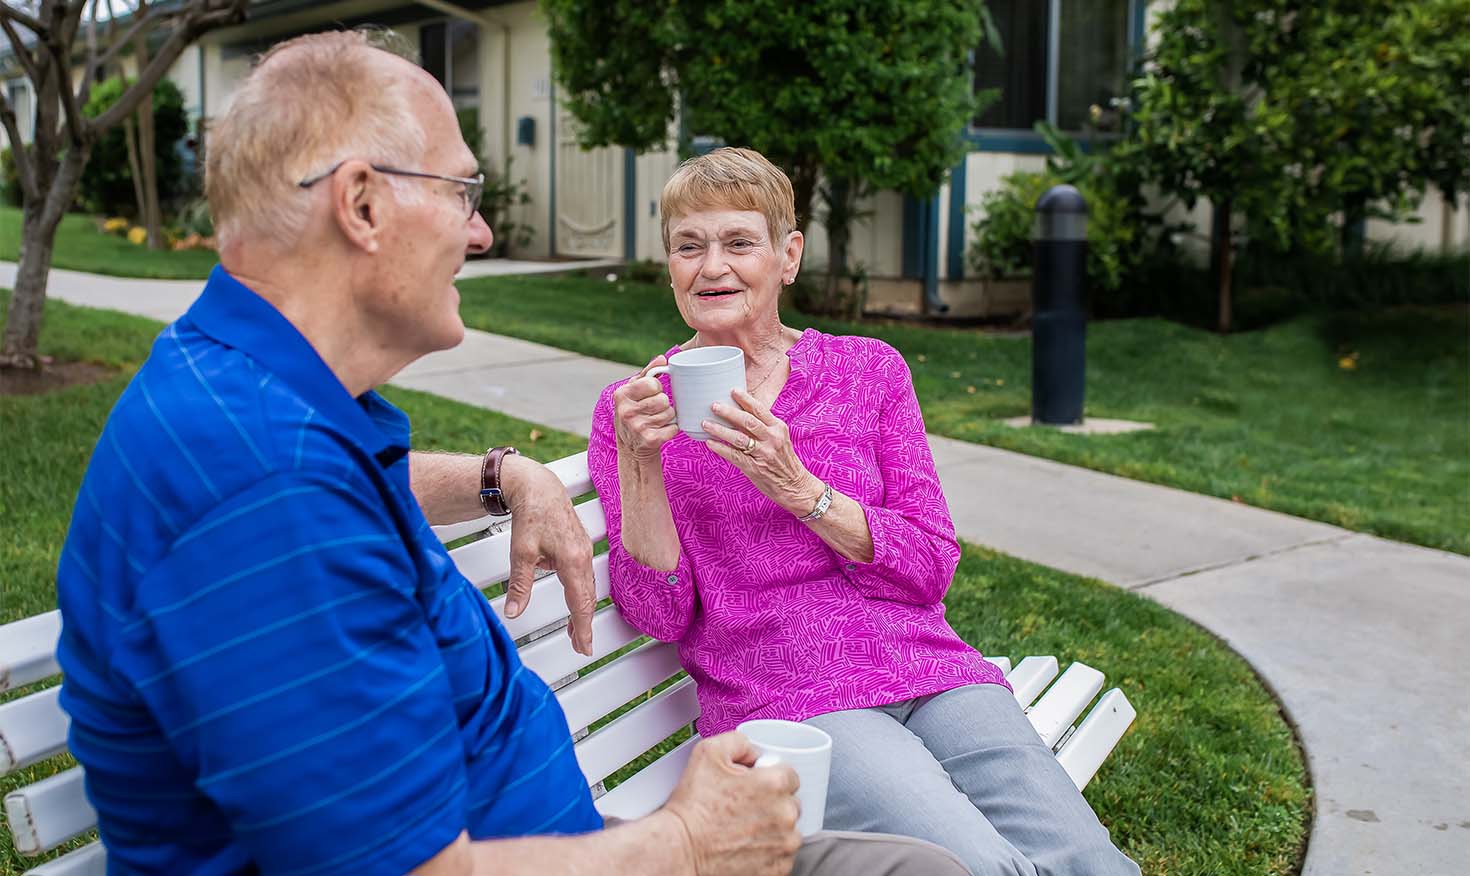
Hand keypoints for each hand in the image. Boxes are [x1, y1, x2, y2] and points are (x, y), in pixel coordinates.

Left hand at [498, 455, 595, 655]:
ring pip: (587, 588)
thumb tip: (513, 613)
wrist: (539, 487)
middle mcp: (583, 557)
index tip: (585, 648)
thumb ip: (519, 586)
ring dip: (583, 609)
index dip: (582, 628)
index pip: (580, 603)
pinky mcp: (580, 546)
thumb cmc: (530, 516)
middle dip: (584, 624)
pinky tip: (574, 599)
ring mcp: (584, 551)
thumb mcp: (520, 553)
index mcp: (572, 561)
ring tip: (576, 630)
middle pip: (588, 598)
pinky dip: (582, 593)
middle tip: (581, 647)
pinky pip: (585, 576)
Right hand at [614, 356, 678, 461]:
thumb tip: (662, 358)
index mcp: (622, 395)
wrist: (631, 445)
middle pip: (663, 399)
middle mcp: (626, 411)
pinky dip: (671, 429)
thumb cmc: (634, 412)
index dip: (656, 388)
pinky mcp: (649, 440)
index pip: (654, 384)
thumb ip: (648, 373)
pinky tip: (660, 431)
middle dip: (663, 404)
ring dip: (667, 417)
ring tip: (656, 420)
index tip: (650, 395)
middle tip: (653, 410)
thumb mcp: (635, 391)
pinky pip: (673, 428)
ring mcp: (637, 427)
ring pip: (670, 413)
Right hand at [660, 733, 801, 875]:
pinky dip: (769, 851)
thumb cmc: (693, 808)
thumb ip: (739, 741)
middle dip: (772, 803)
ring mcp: (784, 845)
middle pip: (790, 803)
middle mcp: (785, 815)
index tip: (753, 786)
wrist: (680, 849)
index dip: (769, 778)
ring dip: (773, 828)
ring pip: (788, 831)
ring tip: (743, 829)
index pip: (789, 775)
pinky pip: (783, 856)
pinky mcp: (778, 869)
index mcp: (774, 784)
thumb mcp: (708, 752)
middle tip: (744, 807)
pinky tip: (746, 846)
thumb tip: (754, 751)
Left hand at [703, 390, 822, 516]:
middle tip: (714, 405)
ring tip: (706, 423)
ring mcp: (763, 454)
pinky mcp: (754, 468)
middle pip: (747, 421)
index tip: (732, 390)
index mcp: (778, 428)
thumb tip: (739, 414)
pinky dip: (721, 448)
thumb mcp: (779, 439)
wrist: (795, 486)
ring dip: (720, 430)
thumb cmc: (784, 461)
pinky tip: (710, 443)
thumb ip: (764, 427)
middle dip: (729, 412)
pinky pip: (734, 456)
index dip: (745, 399)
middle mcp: (772, 439)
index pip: (760, 409)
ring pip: (738, 438)